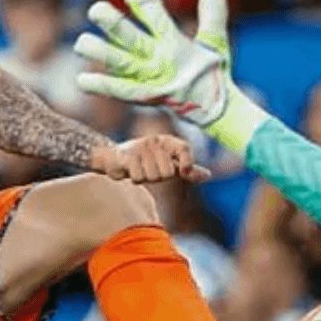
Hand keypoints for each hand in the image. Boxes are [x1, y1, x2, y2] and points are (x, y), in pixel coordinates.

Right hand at [77, 0, 267, 151]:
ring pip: (119, 61)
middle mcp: (152, 54)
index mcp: (167, 38)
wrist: (215, 106)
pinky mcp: (148, 96)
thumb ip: (213, 18)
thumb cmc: (210, 74)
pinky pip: (123, 90)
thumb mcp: (213, 43)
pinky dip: (104, 86)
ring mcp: (148, 75)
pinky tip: (82, 80)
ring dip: (101, 53)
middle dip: (113, 23)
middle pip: (128, 35)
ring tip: (82, 43)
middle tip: (97, 10)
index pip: (151, 12)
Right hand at [91, 130, 210, 183]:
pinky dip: (135, 179)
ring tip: (139, 169)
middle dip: (159, 177)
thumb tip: (208, 175)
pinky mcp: (126, 156)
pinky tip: (130, 172)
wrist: (112, 157)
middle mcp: (154, 141)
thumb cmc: (144, 161)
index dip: (188, 161)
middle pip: (168, 171)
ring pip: (154, 176)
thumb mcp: (167, 163)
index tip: (184, 172)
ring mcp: (140, 148)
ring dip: (146, 178)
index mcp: (166, 141)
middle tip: (149, 169)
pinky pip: (140, 177)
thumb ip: (187, 169)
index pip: (184, 148)